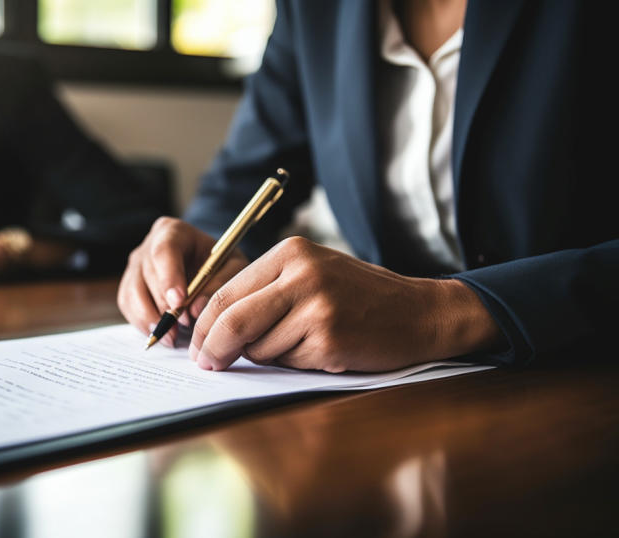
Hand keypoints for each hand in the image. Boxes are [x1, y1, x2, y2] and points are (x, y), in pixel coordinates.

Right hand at [117, 217, 248, 346]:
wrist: (207, 266)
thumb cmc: (221, 264)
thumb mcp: (232, 268)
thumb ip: (219, 284)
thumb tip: (195, 309)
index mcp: (174, 231)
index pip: (164, 250)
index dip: (169, 277)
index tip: (179, 302)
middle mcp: (148, 245)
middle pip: (148, 275)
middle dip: (164, 304)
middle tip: (184, 325)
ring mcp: (135, 265)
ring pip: (133, 293)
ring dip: (151, 318)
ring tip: (172, 336)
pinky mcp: (129, 285)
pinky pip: (127, 305)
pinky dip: (142, 323)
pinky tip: (162, 333)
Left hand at [189, 236, 500, 371]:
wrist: (420, 312)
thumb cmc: (358, 296)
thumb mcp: (310, 274)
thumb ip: (264, 291)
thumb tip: (211, 327)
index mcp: (290, 252)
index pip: (225, 291)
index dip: (204, 325)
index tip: (198, 345)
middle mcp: (301, 274)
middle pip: (232, 320)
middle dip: (214, 348)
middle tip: (209, 363)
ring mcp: (316, 307)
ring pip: (258, 347)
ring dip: (265, 356)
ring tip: (298, 344)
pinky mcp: (329, 339)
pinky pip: (287, 362)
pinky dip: (294, 364)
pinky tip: (320, 350)